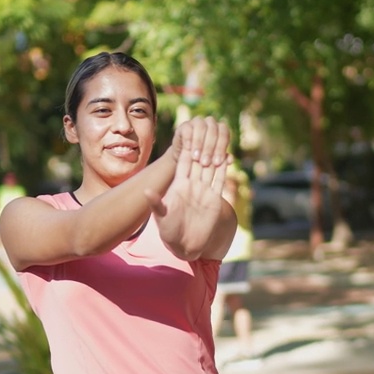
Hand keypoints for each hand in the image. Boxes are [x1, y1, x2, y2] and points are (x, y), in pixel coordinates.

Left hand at [149, 117, 231, 251]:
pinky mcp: (214, 199)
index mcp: (179, 185)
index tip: (188, 132)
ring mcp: (204, 191)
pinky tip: (227, 156)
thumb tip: (146, 191)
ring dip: (214, 154)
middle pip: (197, 160)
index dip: (186, 148)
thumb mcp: (161, 216)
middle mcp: (192, 185)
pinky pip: (219, 180)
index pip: (183, 162)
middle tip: (206, 128)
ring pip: (210, 168)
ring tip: (218, 138)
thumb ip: (156, 203)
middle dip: (201, 145)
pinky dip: (223, 169)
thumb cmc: (169, 231)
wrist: (185, 244)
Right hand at [154, 115, 229, 168]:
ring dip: (199, 143)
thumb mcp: (213, 162)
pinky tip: (188, 149)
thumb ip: (222, 160)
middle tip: (205, 163)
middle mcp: (210, 123)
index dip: (221, 148)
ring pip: (201, 127)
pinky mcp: (184, 125)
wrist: (185, 159)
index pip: (224, 135)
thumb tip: (230, 159)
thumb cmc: (203, 160)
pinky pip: (187, 128)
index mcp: (221, 129)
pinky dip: (188, 138)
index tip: (217, 163)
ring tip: (196, 158)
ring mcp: (197, 122)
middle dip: (209, 148)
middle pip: (213, 131)